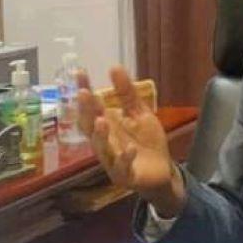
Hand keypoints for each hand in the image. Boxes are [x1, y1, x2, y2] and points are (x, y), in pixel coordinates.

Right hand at [77, 67, 184, 216]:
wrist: (162, 170)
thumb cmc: (146, 141)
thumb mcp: (139, 113)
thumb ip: (127, 93)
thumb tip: (114, 66)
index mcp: (107, 126)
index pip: (92, 106)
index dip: (85, 90)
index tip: (80, 72)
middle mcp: (105, 142)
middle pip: (90, 127)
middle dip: (86, 112)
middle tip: (83, 94)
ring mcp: (112, 160)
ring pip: (102, 149)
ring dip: (100, 136)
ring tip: (101, 120)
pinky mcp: (125, 176)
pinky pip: (122, 168)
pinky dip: (125, 159)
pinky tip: (130, 149)